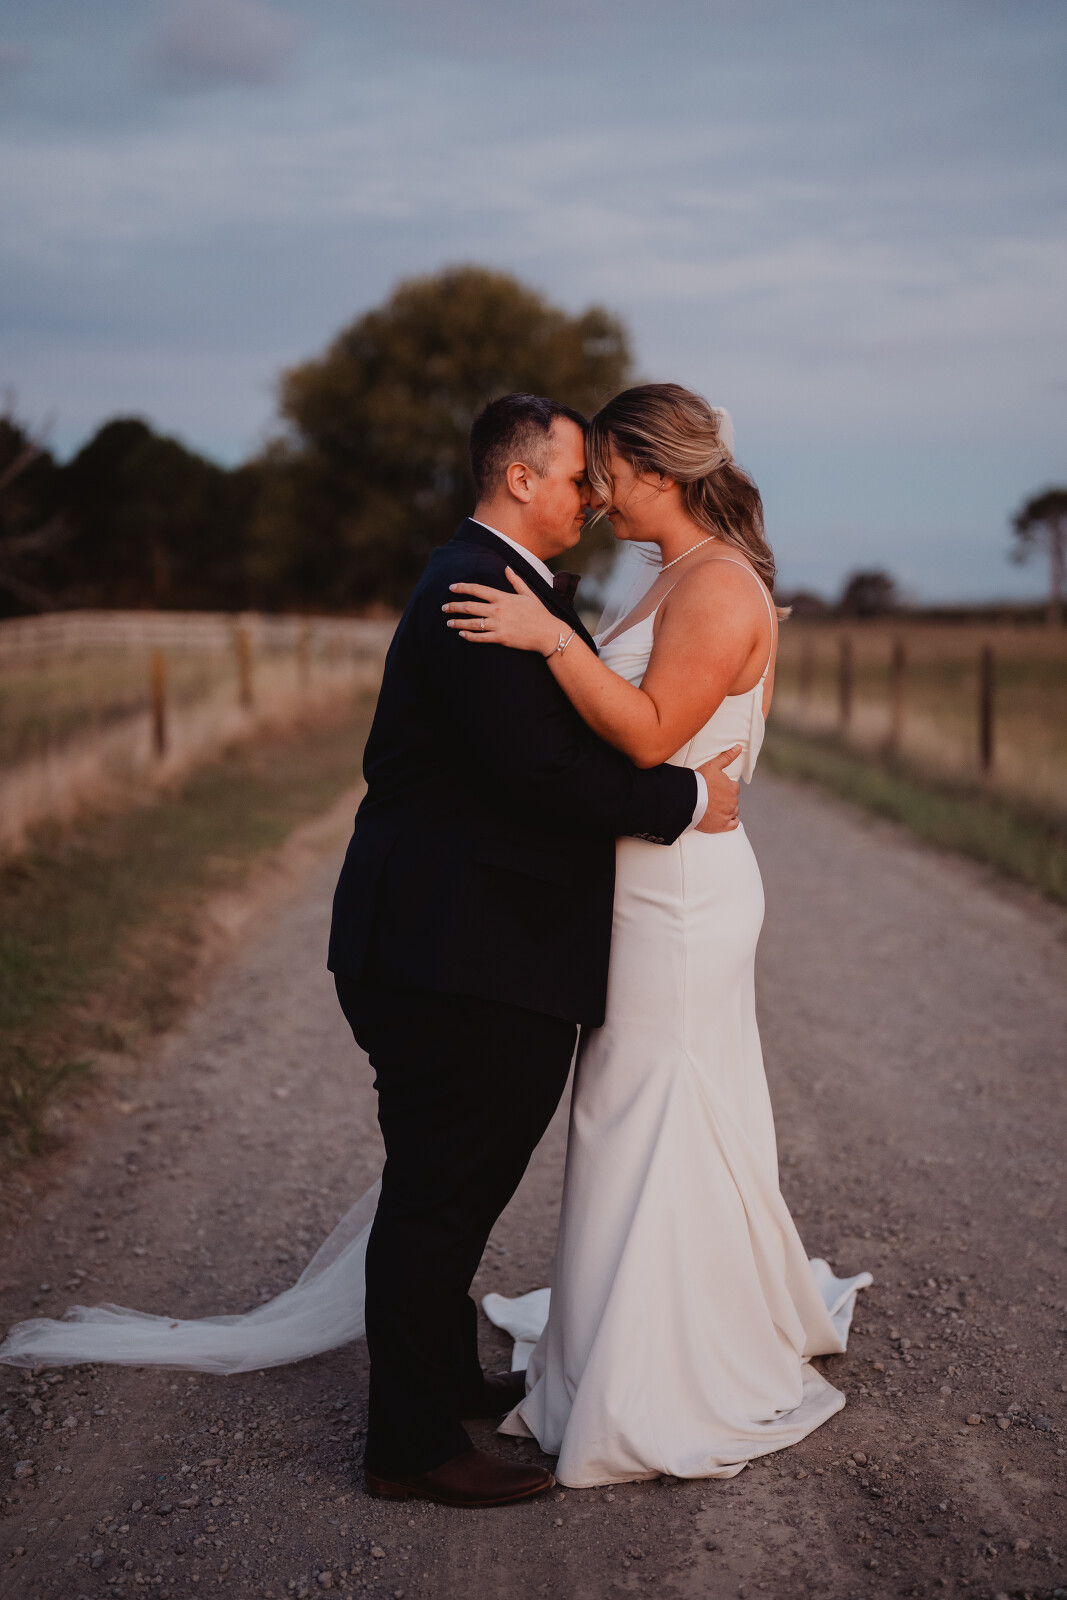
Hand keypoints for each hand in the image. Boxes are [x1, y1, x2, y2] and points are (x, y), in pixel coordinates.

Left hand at [442, 568, 560, 653]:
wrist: (547, 633)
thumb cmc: (538, 613)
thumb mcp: (528, 593)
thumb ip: (515, 580)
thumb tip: (506, 568)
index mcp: (503, 597)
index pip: (477, 590)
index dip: (462, 588)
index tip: (451, 588)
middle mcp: (498, 610)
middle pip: (469, 606)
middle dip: (454, 606)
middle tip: (443, 607)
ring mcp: (498, 625)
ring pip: (472, 623)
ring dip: (457, 622)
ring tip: (448, 622)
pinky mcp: (500, 638)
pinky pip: (480, 637)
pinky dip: (469, 635)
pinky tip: (461, 634)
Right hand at [695, 746, 741, 832]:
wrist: (687, 799)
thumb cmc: (699, 782)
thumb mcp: (713, 765)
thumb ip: (727, 757)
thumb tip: (739, 747)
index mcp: (732, 788)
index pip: (734, 788)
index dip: (725, 788)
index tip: (716, 789)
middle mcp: (733, 801)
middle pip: (733, 800)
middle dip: (725, 799)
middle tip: (712, 799)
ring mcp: (728, 814)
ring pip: (733, 811)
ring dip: (727, 810)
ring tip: (714, 808)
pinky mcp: (722, 826)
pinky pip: (733, 824)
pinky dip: (730, 822)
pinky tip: (722, 819)